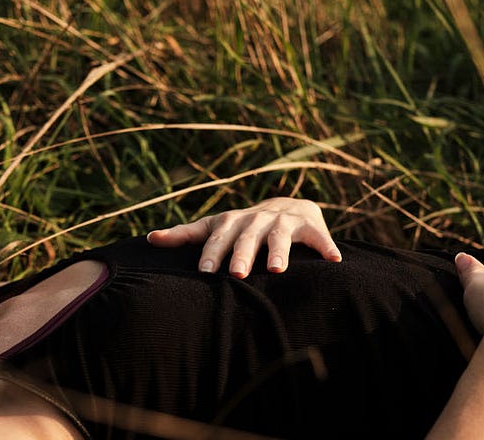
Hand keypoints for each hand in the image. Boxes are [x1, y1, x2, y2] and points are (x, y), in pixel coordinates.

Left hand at [147, 197, 341, 277]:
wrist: (289, 208)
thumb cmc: (245, 227)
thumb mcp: (216, 227)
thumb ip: (187, 234)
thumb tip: (149, 239)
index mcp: (233, 221)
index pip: (219, 236)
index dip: (212, 253)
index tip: (204, 272)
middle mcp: (257, 218)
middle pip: (247, 237)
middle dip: (242, 254)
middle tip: (236, 275)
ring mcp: (284, 221)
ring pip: (280, 235)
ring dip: (280, 251)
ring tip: (278, 270)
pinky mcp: (310, 226)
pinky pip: (319, 237)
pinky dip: (326, 247)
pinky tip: (334, 261)